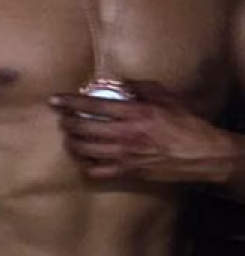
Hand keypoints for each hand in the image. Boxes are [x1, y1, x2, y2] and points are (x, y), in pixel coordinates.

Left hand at [49, 80, 239, 182]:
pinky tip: (84, 157)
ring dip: (71, 142)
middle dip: (66, 123)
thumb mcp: (165, 97)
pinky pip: (95, 170)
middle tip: (63, 119)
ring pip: (84, 150)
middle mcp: (125, 135)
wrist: (200, 153)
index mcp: (134, 114)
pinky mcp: (127, 172)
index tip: (54, 99)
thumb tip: (117, 83)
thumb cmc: (184, 123)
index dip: (70, 102)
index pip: (93, 106)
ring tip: (69, 136)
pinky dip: (85, 163)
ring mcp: (124, 156)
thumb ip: (139, 87)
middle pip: (82, 129)